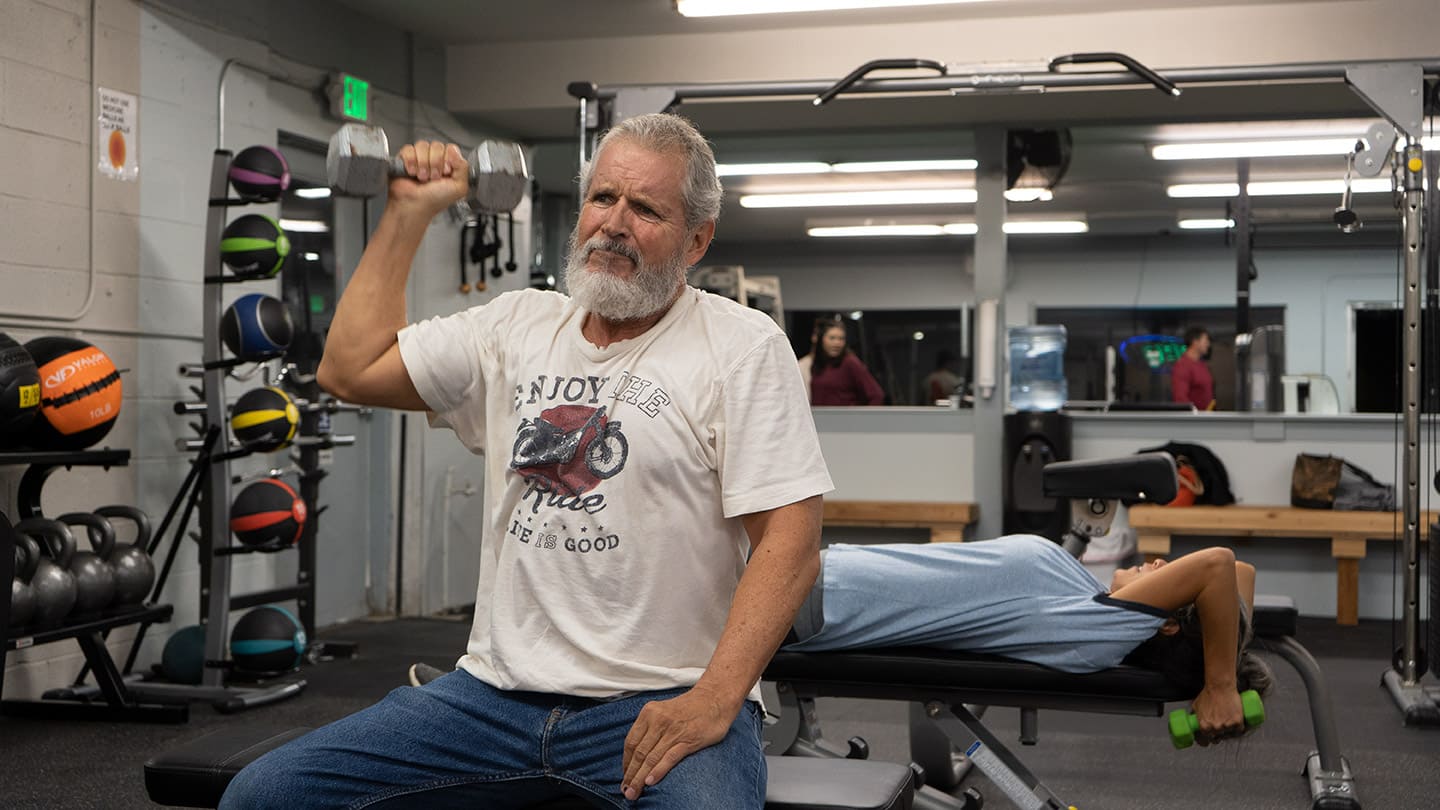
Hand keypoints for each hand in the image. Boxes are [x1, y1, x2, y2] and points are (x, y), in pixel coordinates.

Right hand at [390, 140, 467, 217]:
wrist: (415, 206)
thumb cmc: (435, 200)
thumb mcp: (459, 187)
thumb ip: (463, 167)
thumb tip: (454, 151)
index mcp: (450, 165)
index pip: (450, 148)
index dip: (447, 160)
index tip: (445, 173)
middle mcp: (435, 160)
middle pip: (437, 146)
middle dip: (435, 163)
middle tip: (433, 178)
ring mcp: (420, 158)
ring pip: (423, 146)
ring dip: (423, 164)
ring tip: (422, 177)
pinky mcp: (406, 158)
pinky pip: (409, 149)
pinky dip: (410, 161)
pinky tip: (412, 173)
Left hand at [621, 686, 736, 799]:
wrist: (714, 698)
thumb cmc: (689, 707)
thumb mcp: (662, 710)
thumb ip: (650, 727)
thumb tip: (638, 753)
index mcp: (649, 712)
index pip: (631, 742)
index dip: (626, 762)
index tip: (625, 776)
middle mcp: (659, 720)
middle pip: (639, 752)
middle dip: (631, 774)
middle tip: (626, 790)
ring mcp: (673, 730)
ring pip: (651, 758)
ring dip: (640, 777)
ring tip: (634, 792)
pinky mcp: (689, 739)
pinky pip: (669, 758)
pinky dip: (658, 771)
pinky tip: (650, 782)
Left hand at [1190, 685, 1243, 745]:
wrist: (1220, 686)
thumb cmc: (1207, 694)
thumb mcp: (1196, 706)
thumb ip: (1196, 716)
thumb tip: (1194, 721)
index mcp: (1204, 726)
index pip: (1205, 740)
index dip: (1207, 740)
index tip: (1209, 740)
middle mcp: (1215, 728)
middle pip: (1218, 737)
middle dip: (1218, 734)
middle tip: (1220, 727)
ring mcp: (1226, 725)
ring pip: (1229, 734)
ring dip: (1228, 730)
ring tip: (1228, 722)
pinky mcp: (1237, 721)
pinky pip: (1238, 729)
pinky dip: (1238, 728)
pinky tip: (1236, 725)